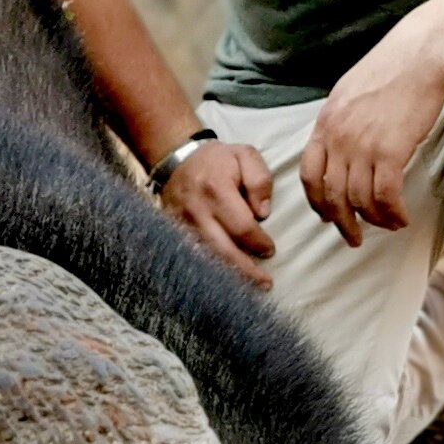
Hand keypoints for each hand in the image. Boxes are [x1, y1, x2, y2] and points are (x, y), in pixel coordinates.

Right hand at [160, 140, 274, 285]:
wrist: (176, 159)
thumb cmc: (217, 160)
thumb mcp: (246, 155)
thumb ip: (259, 180)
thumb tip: (263, 213)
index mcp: (217, 190)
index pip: (242, 226)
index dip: (258, 242)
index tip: (270, 250)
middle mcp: (197, 211)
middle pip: (223, 250)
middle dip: (245, 270)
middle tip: (265, 284)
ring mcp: (182, 224)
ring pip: (206, 258)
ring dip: (228, 276)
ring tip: (248, 288)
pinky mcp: (174, 233)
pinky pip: (193, 257)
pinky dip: (209, 270)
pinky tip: (224, 280)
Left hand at [295, 40, 443, 244]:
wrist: (420, 55)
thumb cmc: (391, 69)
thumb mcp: (349, 92)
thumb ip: (339, 122)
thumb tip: (339, 146)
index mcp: (325, 123)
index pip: (309, 173)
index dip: (316, 201)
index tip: (326, 215)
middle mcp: (338, 138)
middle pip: (331, 195)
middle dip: (342, 222)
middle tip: (353, 237)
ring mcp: (362, 146)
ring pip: (359, 200)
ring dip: (374, 219)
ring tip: (387, 225)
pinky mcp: (390, 152)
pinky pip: (385, 196)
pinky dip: (392, 213)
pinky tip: (401, 217)